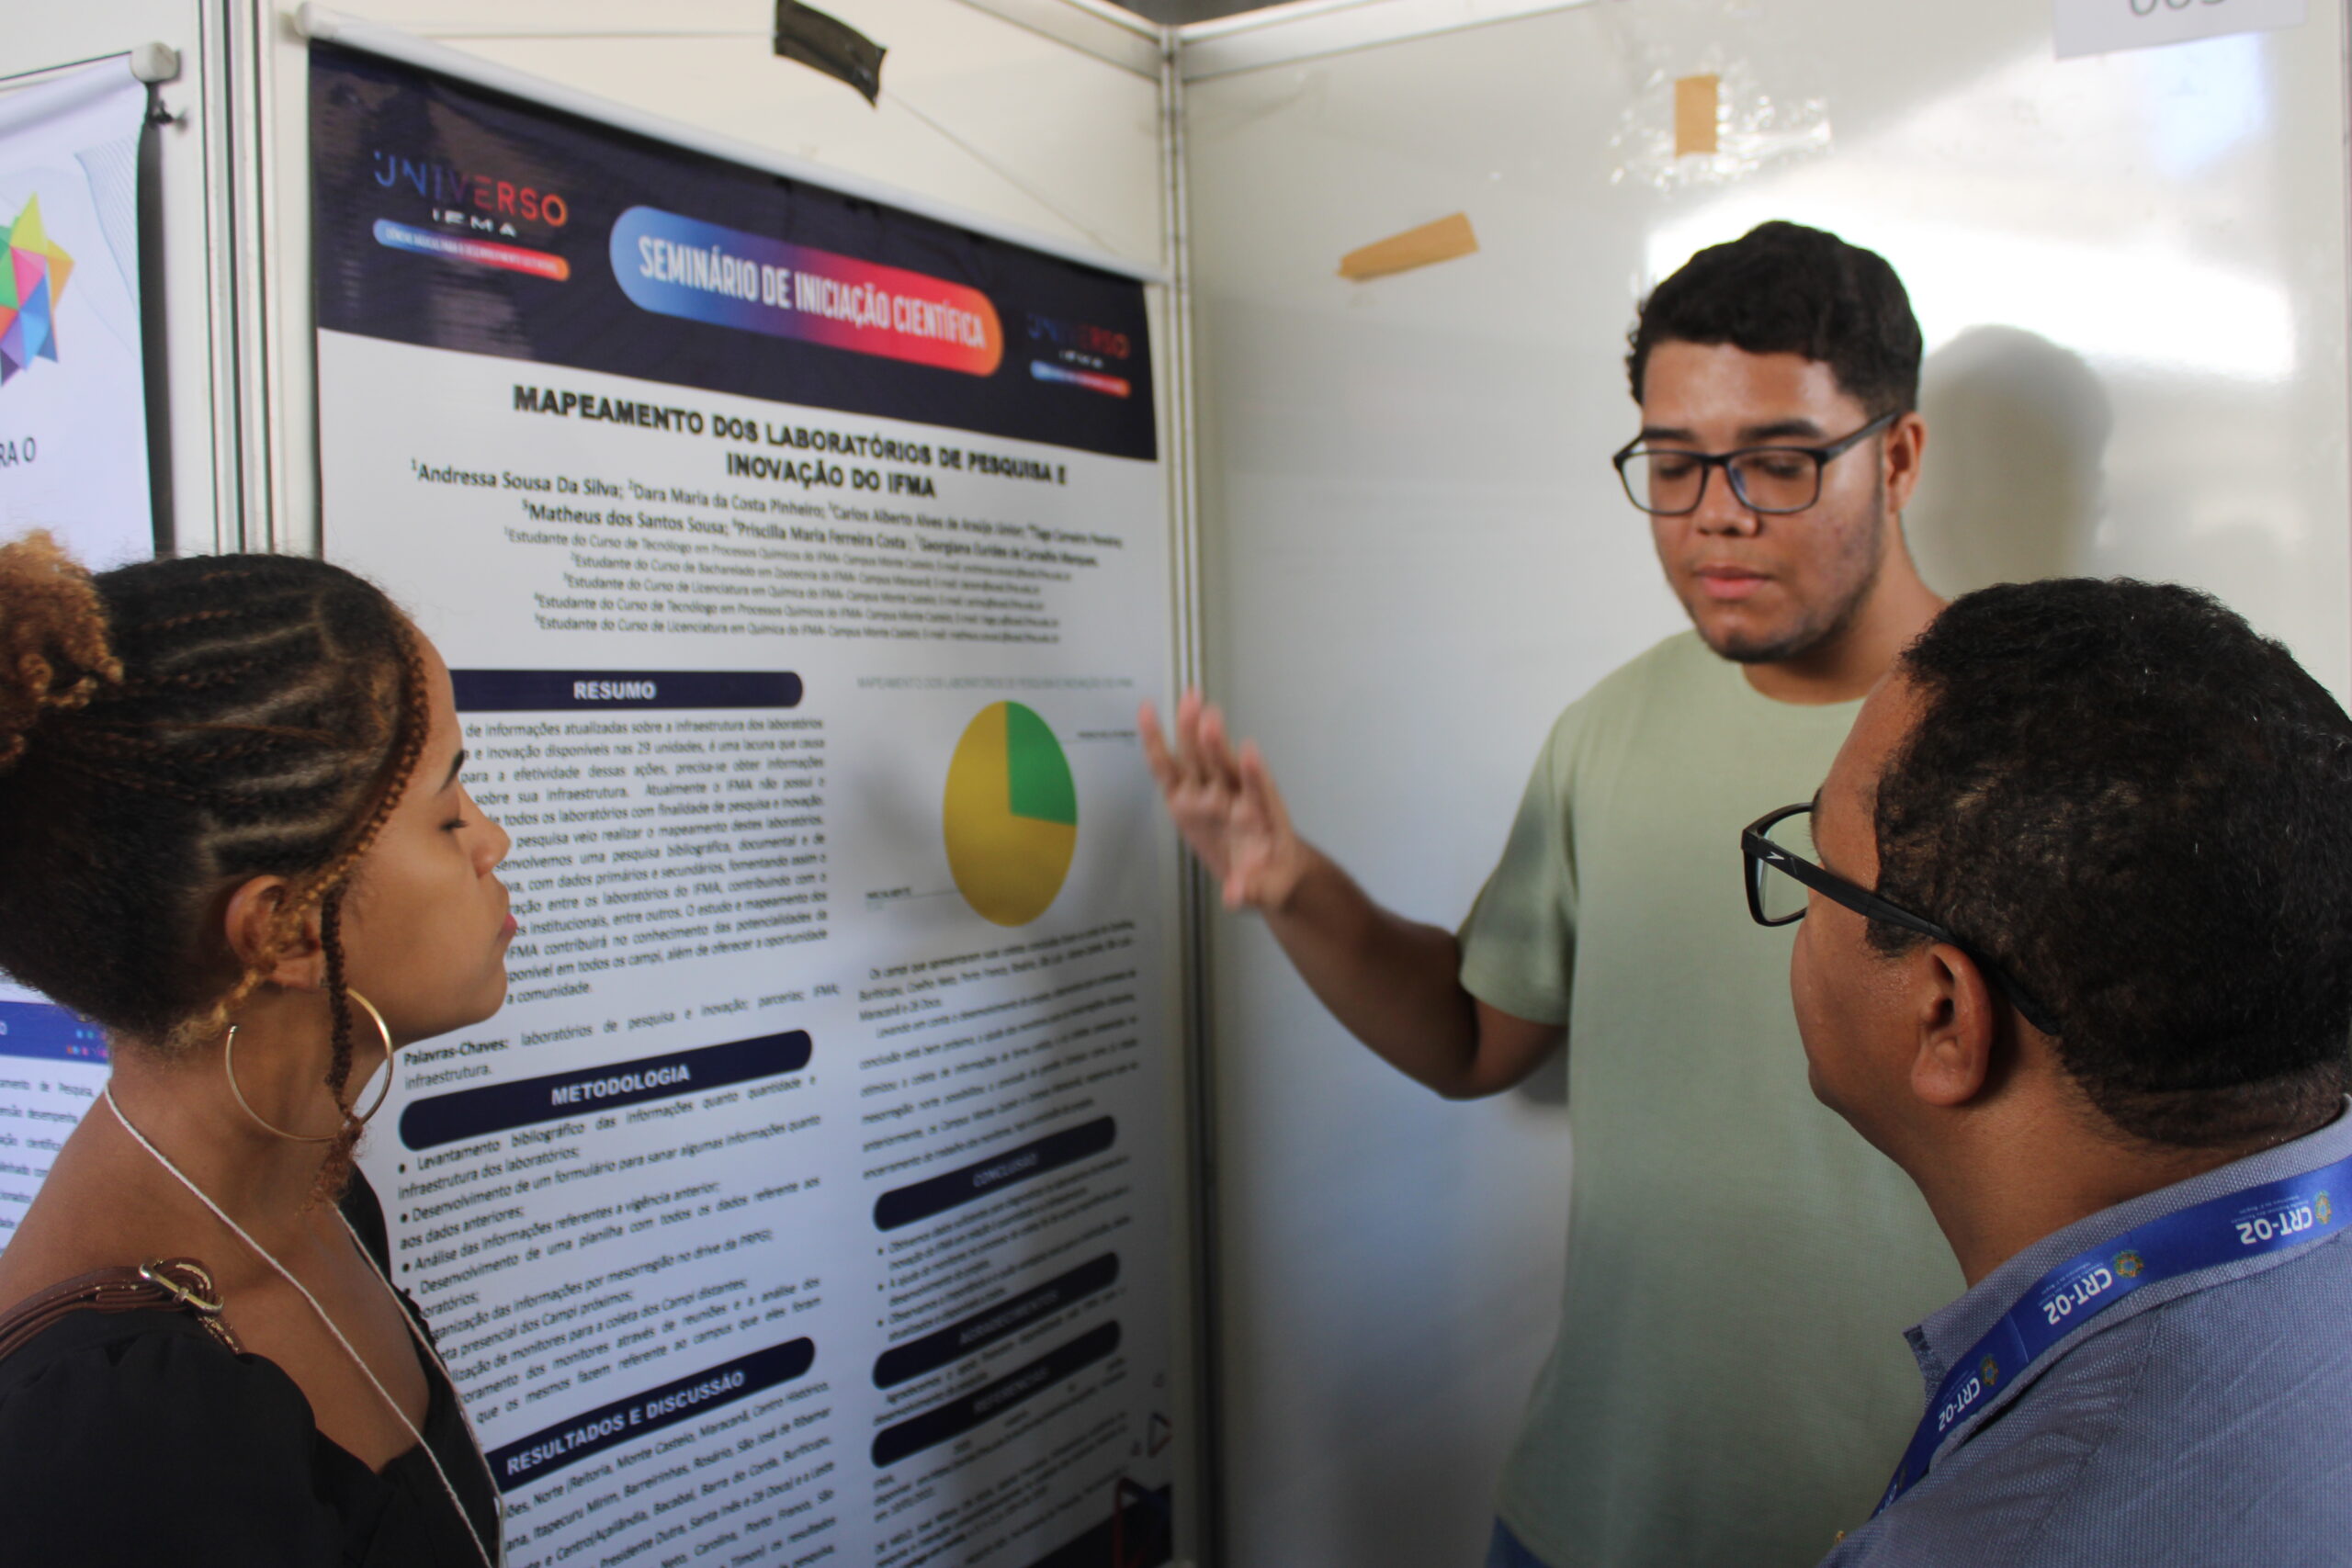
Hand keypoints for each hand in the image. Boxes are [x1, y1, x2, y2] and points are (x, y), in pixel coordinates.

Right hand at [1138, 690, 1310, 911]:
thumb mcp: (1266, 892)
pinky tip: (1147, 715)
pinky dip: (1158, 744)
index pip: (1262, 792)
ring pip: (1201, 758)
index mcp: (1264, 817)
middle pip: (1225, 767)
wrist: (1267, 870)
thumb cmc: (1270, 875)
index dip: (1256, 774)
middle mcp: (1237, 798)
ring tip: (1189, 699)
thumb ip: (1250, 892)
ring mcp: (1211, 793)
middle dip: (1216, 744)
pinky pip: (1170, 768)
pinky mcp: (1187, 797)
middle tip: (1209, 717)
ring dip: (1194, 729)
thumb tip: (1235, 896)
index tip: (1251, 755)